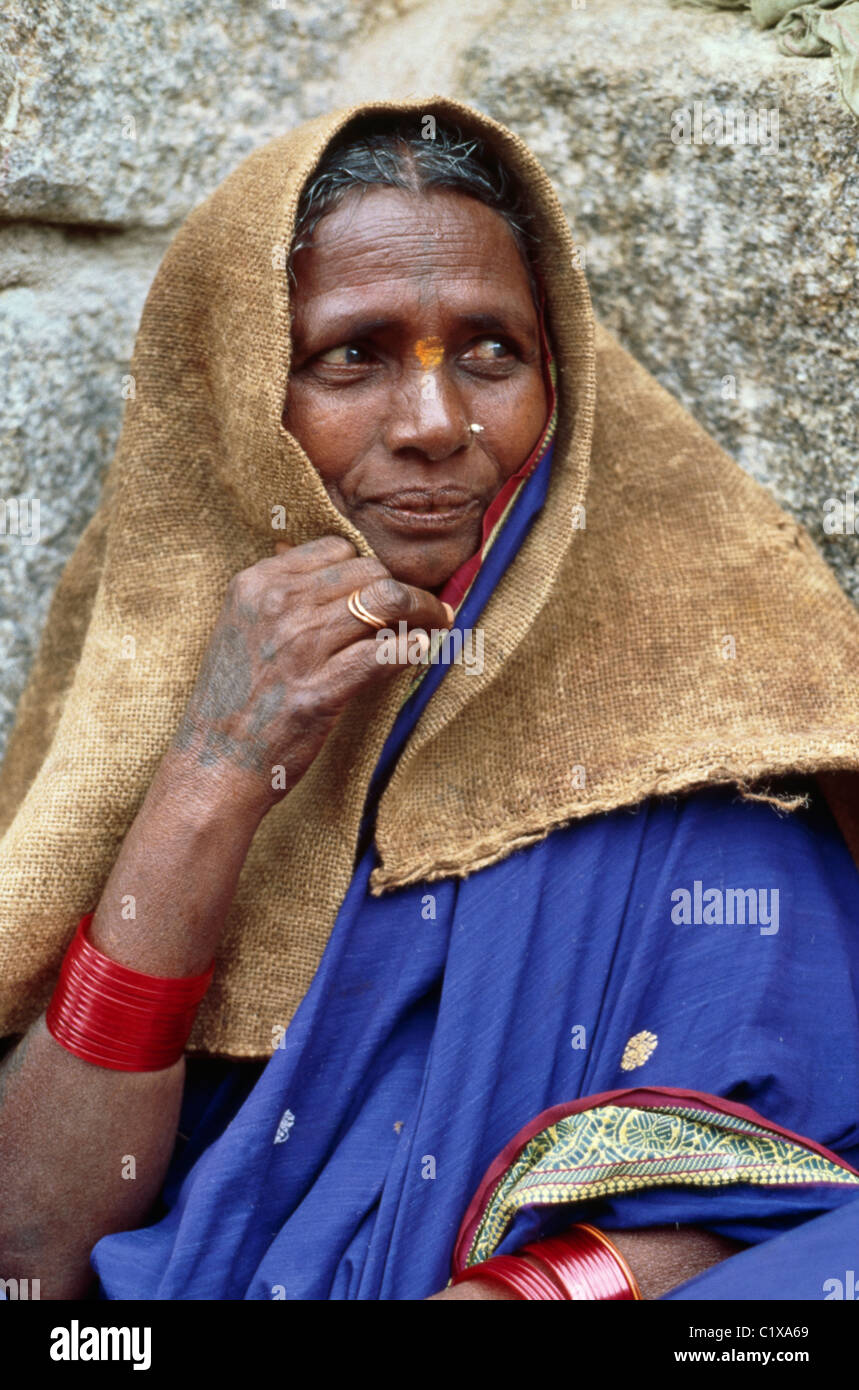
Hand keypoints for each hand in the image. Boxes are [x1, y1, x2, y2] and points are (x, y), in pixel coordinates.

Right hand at [172, 535, 452, 814]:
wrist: (213, 765)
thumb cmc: (233, 700)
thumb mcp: (241, 629)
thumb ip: (280, 597)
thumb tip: (337, 570)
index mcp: (256, 584)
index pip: (337, 549)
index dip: (369, 569)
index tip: (385, 590)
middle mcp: (277, 607)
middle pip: (369, 570)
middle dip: (404, 587)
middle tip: (426, 609)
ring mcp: (299, 648)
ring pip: (387, 602)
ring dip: (424, 612)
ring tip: (438, 624)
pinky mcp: (320, 692)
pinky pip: (387, 654)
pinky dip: (415, 649)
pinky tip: (423, 651)